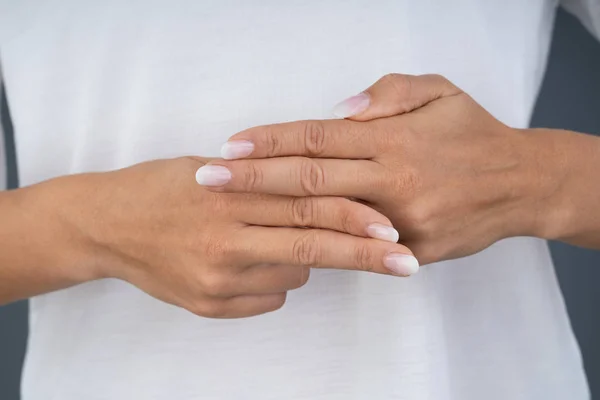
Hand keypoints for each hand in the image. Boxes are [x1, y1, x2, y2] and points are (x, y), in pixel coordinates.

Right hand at [52, 156, 415, 317]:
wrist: (105, 224)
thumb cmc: (161, 187)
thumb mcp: (211, 169)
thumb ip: (264, 187)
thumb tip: (315, 206)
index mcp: (229, 194)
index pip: (307, 206)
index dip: (354, 218)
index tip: (392, 230)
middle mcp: (224, 239)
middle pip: (310, 245)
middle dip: (363, 254)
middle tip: (405, 263)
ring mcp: (216, 278)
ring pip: (292, 276)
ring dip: (304, 261)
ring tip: (273, 241)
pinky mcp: (208, 305)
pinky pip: (268, 298)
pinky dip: (276, 282)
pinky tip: (252, 262)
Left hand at [196, 74, 558, 263]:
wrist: (522, 184)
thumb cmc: (474, 134)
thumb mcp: (439, 92)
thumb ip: (389, 94)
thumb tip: (340, 111)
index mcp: (393, 138)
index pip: (317, 137)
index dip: (270, 141)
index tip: (230, 147)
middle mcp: (393, 178)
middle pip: (309, 177)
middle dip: (254, 180)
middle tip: (208, 181)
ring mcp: (401, 218)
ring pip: (327, 216)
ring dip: (276, 214)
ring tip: (234, 214)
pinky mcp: (412, 248)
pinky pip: (358, 245)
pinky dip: (320, 241)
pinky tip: (283, 242)